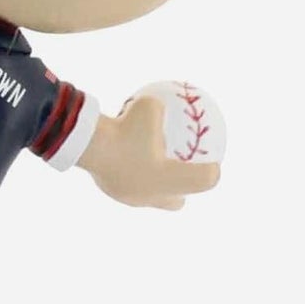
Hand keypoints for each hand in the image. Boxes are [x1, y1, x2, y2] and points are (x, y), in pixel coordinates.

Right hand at [77, 93, 221, 209]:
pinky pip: (126, 185)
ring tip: (149, 165)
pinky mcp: (113, 192)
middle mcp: (154, 194)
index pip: (204, 181)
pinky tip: (121, 154)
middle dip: (182, 189)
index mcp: (171, 179)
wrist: (90, 147)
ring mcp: (132, 197)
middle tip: (180, 170)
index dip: (212, 173)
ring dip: (153, 185)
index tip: (214, 164)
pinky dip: (128, 174)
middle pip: (176, 202)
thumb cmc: (125, 126)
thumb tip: (165, 102)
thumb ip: (160, 108)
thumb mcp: (148, 107)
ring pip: (150, 197)